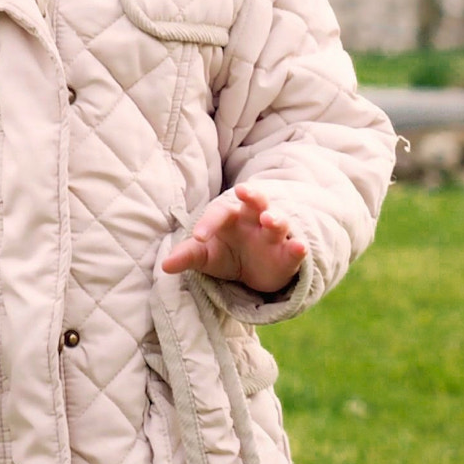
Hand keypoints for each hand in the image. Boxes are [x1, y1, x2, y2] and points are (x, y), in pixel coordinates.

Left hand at [160, 184, 306, 294]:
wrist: (255, 273)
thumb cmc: (227, 254)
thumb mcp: (206, 257)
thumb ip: (188, 256)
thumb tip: (164, 266)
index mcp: (230, 218)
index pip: (218, 213)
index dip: (208, 223)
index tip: (198, 238)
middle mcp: (254, 220)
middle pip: (255, 201)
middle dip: (251, 195)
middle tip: (242, 190)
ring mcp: (274, 236)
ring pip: (278, 221)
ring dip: (275, 219)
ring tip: (269, 219)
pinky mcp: (289, 254)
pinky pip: (296, 248)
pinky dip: (298, 247)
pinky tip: (299, 246)